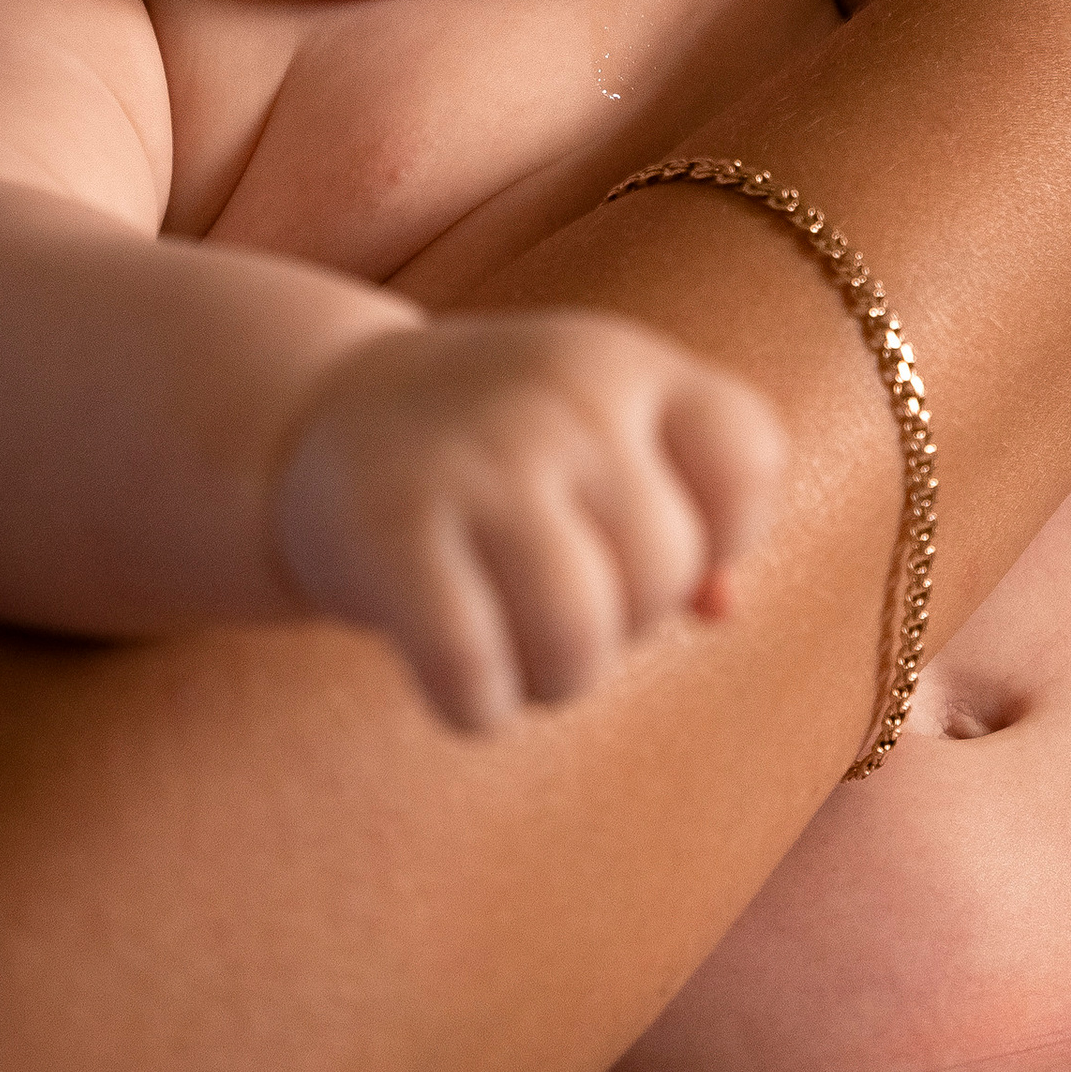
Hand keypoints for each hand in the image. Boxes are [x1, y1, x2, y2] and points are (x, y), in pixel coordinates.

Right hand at [269, 311, 784, 732]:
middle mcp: (560, 399)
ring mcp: (475, 462)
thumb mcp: (600, 437)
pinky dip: (478, 706)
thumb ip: (686, 510)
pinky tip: (460, 675)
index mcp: (624, 365)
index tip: (647, 537)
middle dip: (626, 621)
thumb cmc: (501, 449)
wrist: (322, 415)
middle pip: (665, 575)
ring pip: (580, 641)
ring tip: (519, 647)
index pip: (748, 462)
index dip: (724, 532)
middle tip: (560, 597)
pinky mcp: (391, 534)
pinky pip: (477, 678)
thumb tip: (724, 610)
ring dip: (556, 679)